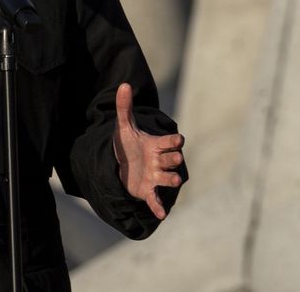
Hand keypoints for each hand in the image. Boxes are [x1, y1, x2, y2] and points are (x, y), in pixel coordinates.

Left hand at [113, 82, 184, 219]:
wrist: (122, 164)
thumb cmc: (128, 145)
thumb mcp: (124, 126)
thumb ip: (124, 107)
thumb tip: (123, 85)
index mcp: (156, 146)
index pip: (170, 142)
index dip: (174, 141)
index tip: (178, 139)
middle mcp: (159, 161)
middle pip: (172, 160)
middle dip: (174, 159)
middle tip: (175, 158)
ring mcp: (155, 177)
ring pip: (168, 179)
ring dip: (171, 179)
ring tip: (175, 179)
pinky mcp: (147, 191)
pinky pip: (155, 200)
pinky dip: (158, 206)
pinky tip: (161, 214)